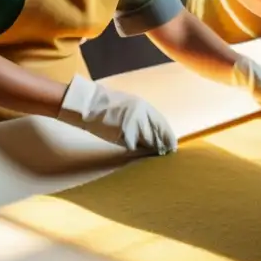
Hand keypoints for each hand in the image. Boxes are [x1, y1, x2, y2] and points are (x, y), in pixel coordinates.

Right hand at [57, 75, 177, 154]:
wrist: (87, 105)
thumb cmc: (107, 106)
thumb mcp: (129, 106)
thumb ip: (142, 117)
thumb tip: (152, 132)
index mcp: (143, 106)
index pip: (161, 123)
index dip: (168, 135)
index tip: (173, 145)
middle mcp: (140, 114)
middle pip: (156, 133)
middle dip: (161, 144)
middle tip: (166, 153)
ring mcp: (131, 124)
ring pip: (147, 141)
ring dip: (151, 148)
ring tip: (155, 155)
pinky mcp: (122, 133)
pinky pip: (133, 145)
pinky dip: (136, 150)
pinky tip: (139, 154)